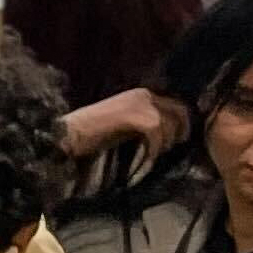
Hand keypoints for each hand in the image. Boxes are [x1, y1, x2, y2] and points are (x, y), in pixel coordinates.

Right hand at [61, 86, 189, 162]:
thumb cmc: (92, 133)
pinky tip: (147, 158)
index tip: (178, 139)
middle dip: (180, 131)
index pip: (175, 104)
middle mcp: (144, 94)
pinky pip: (157, 133)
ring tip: (154, 155)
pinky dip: (154, 148)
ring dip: (165, 143)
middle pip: (179, 111)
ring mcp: (140, 103)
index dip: (182, 122)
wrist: (70, 134)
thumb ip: (145, 122)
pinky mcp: (135, 116)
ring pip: (169, 123)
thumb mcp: (126, 124)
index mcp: (141, 93)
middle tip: (172, 148)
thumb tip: (167, 132)